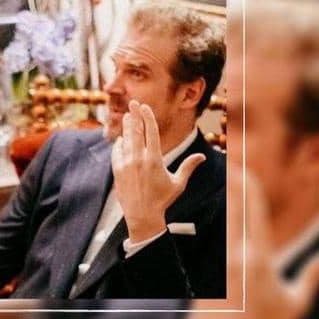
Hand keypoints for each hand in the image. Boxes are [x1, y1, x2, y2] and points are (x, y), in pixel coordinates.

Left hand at [111, 100, 204, 241]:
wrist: (142, 216)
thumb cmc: (162, 199)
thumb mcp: (178, 183)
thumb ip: (188, 167)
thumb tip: (202, 156)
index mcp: (155, 160)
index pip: (151, 132)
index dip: (147, 117)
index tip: (144, 106)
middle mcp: (139, 160)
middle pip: (136, 131)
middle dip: (134, 115)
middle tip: (133, 102)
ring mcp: (126, 164)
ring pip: (125, 140)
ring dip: (127, 127)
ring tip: (128, 117)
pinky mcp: (117, 170)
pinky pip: (116, 152)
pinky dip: (119, 144)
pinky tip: (121, 139)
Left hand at [190, 166, 318, 318]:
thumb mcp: (295, 303)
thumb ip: (314, 275)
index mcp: (259, 261)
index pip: (254, 214)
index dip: (250, 188)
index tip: (246, 167)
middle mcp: (234, 258)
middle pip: (232, 210)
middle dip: (231, 183)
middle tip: (226, 157)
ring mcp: (214, 264)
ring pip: (216, 221)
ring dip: (217, 198)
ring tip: (215, 175)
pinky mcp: (202, 271)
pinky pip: (203, 238)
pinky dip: (206, 219)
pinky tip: (204, 206)